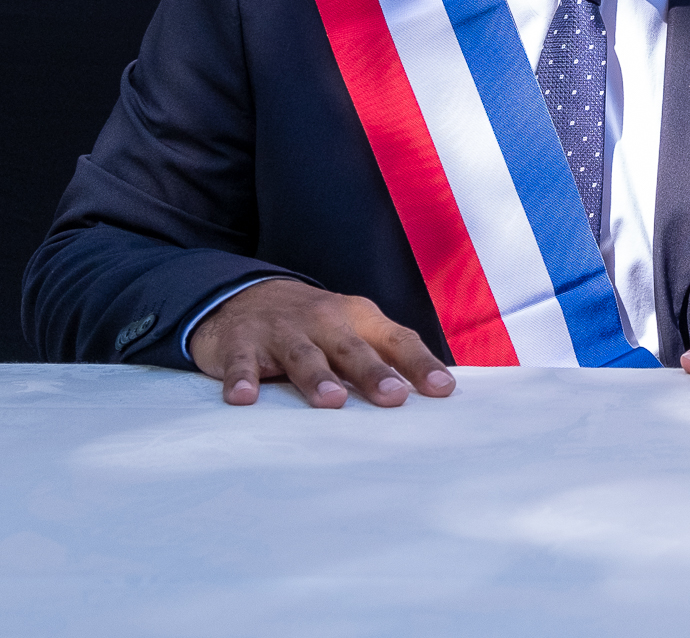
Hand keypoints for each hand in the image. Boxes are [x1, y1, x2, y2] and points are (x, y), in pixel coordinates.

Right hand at [188, 279, 455, 407]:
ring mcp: (282, 330)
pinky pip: (241, 362)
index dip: (420, 364)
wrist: (247, 296)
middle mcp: (324, 320)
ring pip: (302, 355)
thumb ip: (387, 357)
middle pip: (352, 349)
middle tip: (393, 397)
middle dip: (373, 372)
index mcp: (359, 319)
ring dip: (317, 378)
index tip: (442, 390)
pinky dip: (243, 378)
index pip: (397, 340)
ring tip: (332, 401)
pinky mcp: (241, 342)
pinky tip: (243, 398)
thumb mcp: (354, 331)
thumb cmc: (317, 326)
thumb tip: (437, 392)